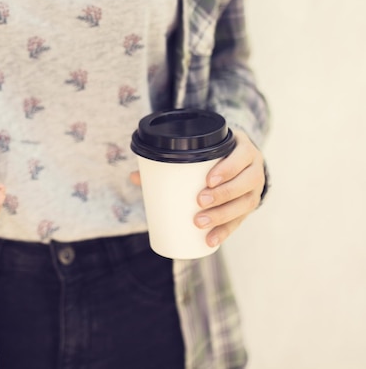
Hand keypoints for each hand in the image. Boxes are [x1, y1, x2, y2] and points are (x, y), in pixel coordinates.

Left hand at [129, 130, 264, 247]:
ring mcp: (254, 189)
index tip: (208, 180)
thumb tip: (135, 177)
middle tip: (199, 202)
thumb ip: (169, 161)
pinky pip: (240, 221)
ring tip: (200, 223)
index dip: (228, 168)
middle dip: (222, 195)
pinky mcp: (249, 206)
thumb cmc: (213, 156)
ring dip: (223, 216)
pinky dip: (224, 232)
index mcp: (242, 148)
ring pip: (245, 204)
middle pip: (245, 183)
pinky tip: (210, 241)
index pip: (241, 157)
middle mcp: (254, 168)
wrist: (238, 160)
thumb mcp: (200, 151)